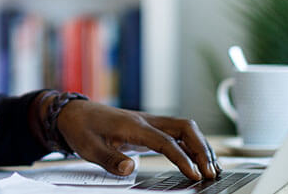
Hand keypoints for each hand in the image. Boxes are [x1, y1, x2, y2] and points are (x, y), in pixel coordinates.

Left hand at [56, 100, 219, 180]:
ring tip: (213, 169)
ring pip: (185, 128)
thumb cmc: (81, 128)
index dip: (182, 158)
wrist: (74, 113)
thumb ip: (110, 159)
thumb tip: (130, 169)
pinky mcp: (150, 128)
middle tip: (211, 173)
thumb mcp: (88, 147)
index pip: (166, 141)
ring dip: (201, 146)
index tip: (195, 174)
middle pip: (185, 128)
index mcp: (133, 125)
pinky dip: (193, 144)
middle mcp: (146, 120)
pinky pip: (178, 133)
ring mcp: (150, 122)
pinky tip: (199, 159)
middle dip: (202, 149)